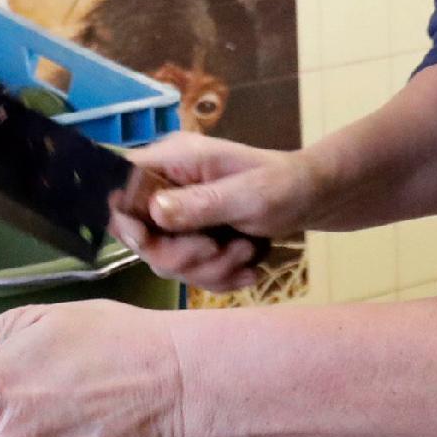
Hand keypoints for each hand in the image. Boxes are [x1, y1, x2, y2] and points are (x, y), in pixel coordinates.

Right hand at [108, 132, 310, 292]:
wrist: (315, 198)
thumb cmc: (286, 184)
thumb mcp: (250, 196)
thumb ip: (202, 203)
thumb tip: (153, 211)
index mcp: (172, 160)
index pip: (122, 189)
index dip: (130, 223)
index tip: (154, 244)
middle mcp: (168, 186)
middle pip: (141, 236)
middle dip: (185, 256)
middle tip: (224, 251)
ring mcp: (180, 214)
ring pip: (167, 260)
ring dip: (210, 269)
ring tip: (246, 253)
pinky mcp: (194, 237)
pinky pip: (190, 271)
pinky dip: (219, 276)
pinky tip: (247, 268)